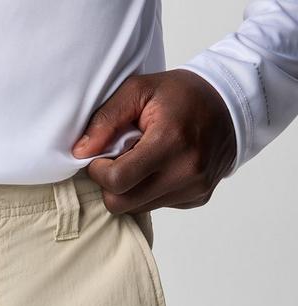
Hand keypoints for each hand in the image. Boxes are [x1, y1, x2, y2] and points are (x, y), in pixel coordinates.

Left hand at [71, 68, 236, 213]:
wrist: (232, 104)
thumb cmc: (181, 94)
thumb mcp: (139, 90)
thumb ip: (105, 120)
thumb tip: (79, 153)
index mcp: (171, 142)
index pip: (117, 181)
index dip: (99, 171)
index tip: (102, 156)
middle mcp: (186, 171)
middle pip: (121, 203)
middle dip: (110, 185)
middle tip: (118, 161)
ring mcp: (194, 189)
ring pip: (136, 209)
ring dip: (130, 189)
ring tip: (142, 160)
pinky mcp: (197, 198)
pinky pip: (156, 206)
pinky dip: (148, 191)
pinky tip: (159, 168)